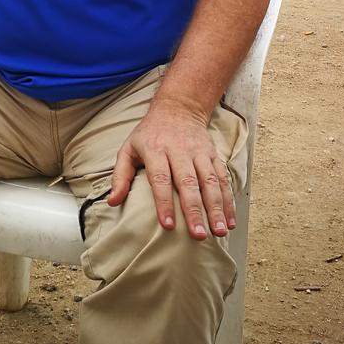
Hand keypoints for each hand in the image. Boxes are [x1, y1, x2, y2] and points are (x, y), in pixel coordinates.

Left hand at [108, 97, 236, 239]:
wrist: (178, 108)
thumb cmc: (150, 134)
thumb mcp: (129, 148)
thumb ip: (120, 176)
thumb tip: (113, 202)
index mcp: (155, 149)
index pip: (160, 178)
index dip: (164, 202)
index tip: (168, 225)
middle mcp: (179, 150)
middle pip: (188, 182)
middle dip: (195, 210)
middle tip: (198, 235)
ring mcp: (199, 152)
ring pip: (210, 182)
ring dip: (217, 208)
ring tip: (219, 231)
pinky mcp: (213, 154)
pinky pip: (222, 178)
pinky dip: (228, 200)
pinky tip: (230, 220)